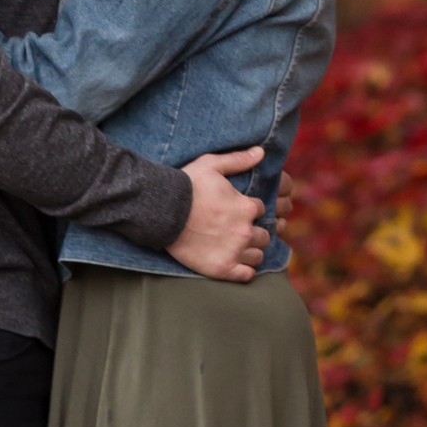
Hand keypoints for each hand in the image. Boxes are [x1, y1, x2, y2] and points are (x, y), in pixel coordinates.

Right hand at [171, 147, 267, 282]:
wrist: (162, 211)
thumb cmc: (186, 186)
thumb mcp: (211, 165)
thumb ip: (238, 160)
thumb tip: (261, 152)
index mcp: (246, 207)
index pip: (262, 210)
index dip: (251, 209)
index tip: (239, 210)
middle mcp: (245, 231)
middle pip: (264, 235)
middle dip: (254, 231)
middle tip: (238, 229)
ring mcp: (234, 252)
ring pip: (258, 255)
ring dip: (251, 251)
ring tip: (236, 246)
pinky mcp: (222, 269)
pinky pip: (247, 275)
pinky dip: (244, 270)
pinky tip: (235, 263)